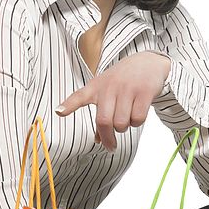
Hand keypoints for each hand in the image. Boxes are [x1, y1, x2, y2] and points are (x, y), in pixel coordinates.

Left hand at [55, 51, 170, 151]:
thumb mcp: (108, 91)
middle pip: (103, 121)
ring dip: (124, 128)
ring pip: (122, 123)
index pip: (79, 96)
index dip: (69, 105)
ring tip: (126, 119)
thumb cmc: (123, 80)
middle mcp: (110, 87)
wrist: (148, 62)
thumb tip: (98, 140)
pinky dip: (137, 122)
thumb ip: (101, 113)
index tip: (59, 112)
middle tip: (111, 146)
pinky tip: (137, 114)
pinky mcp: (144, 92)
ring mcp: (127, 88)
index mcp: (97, 86)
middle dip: (108, 139)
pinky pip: (138, 119)